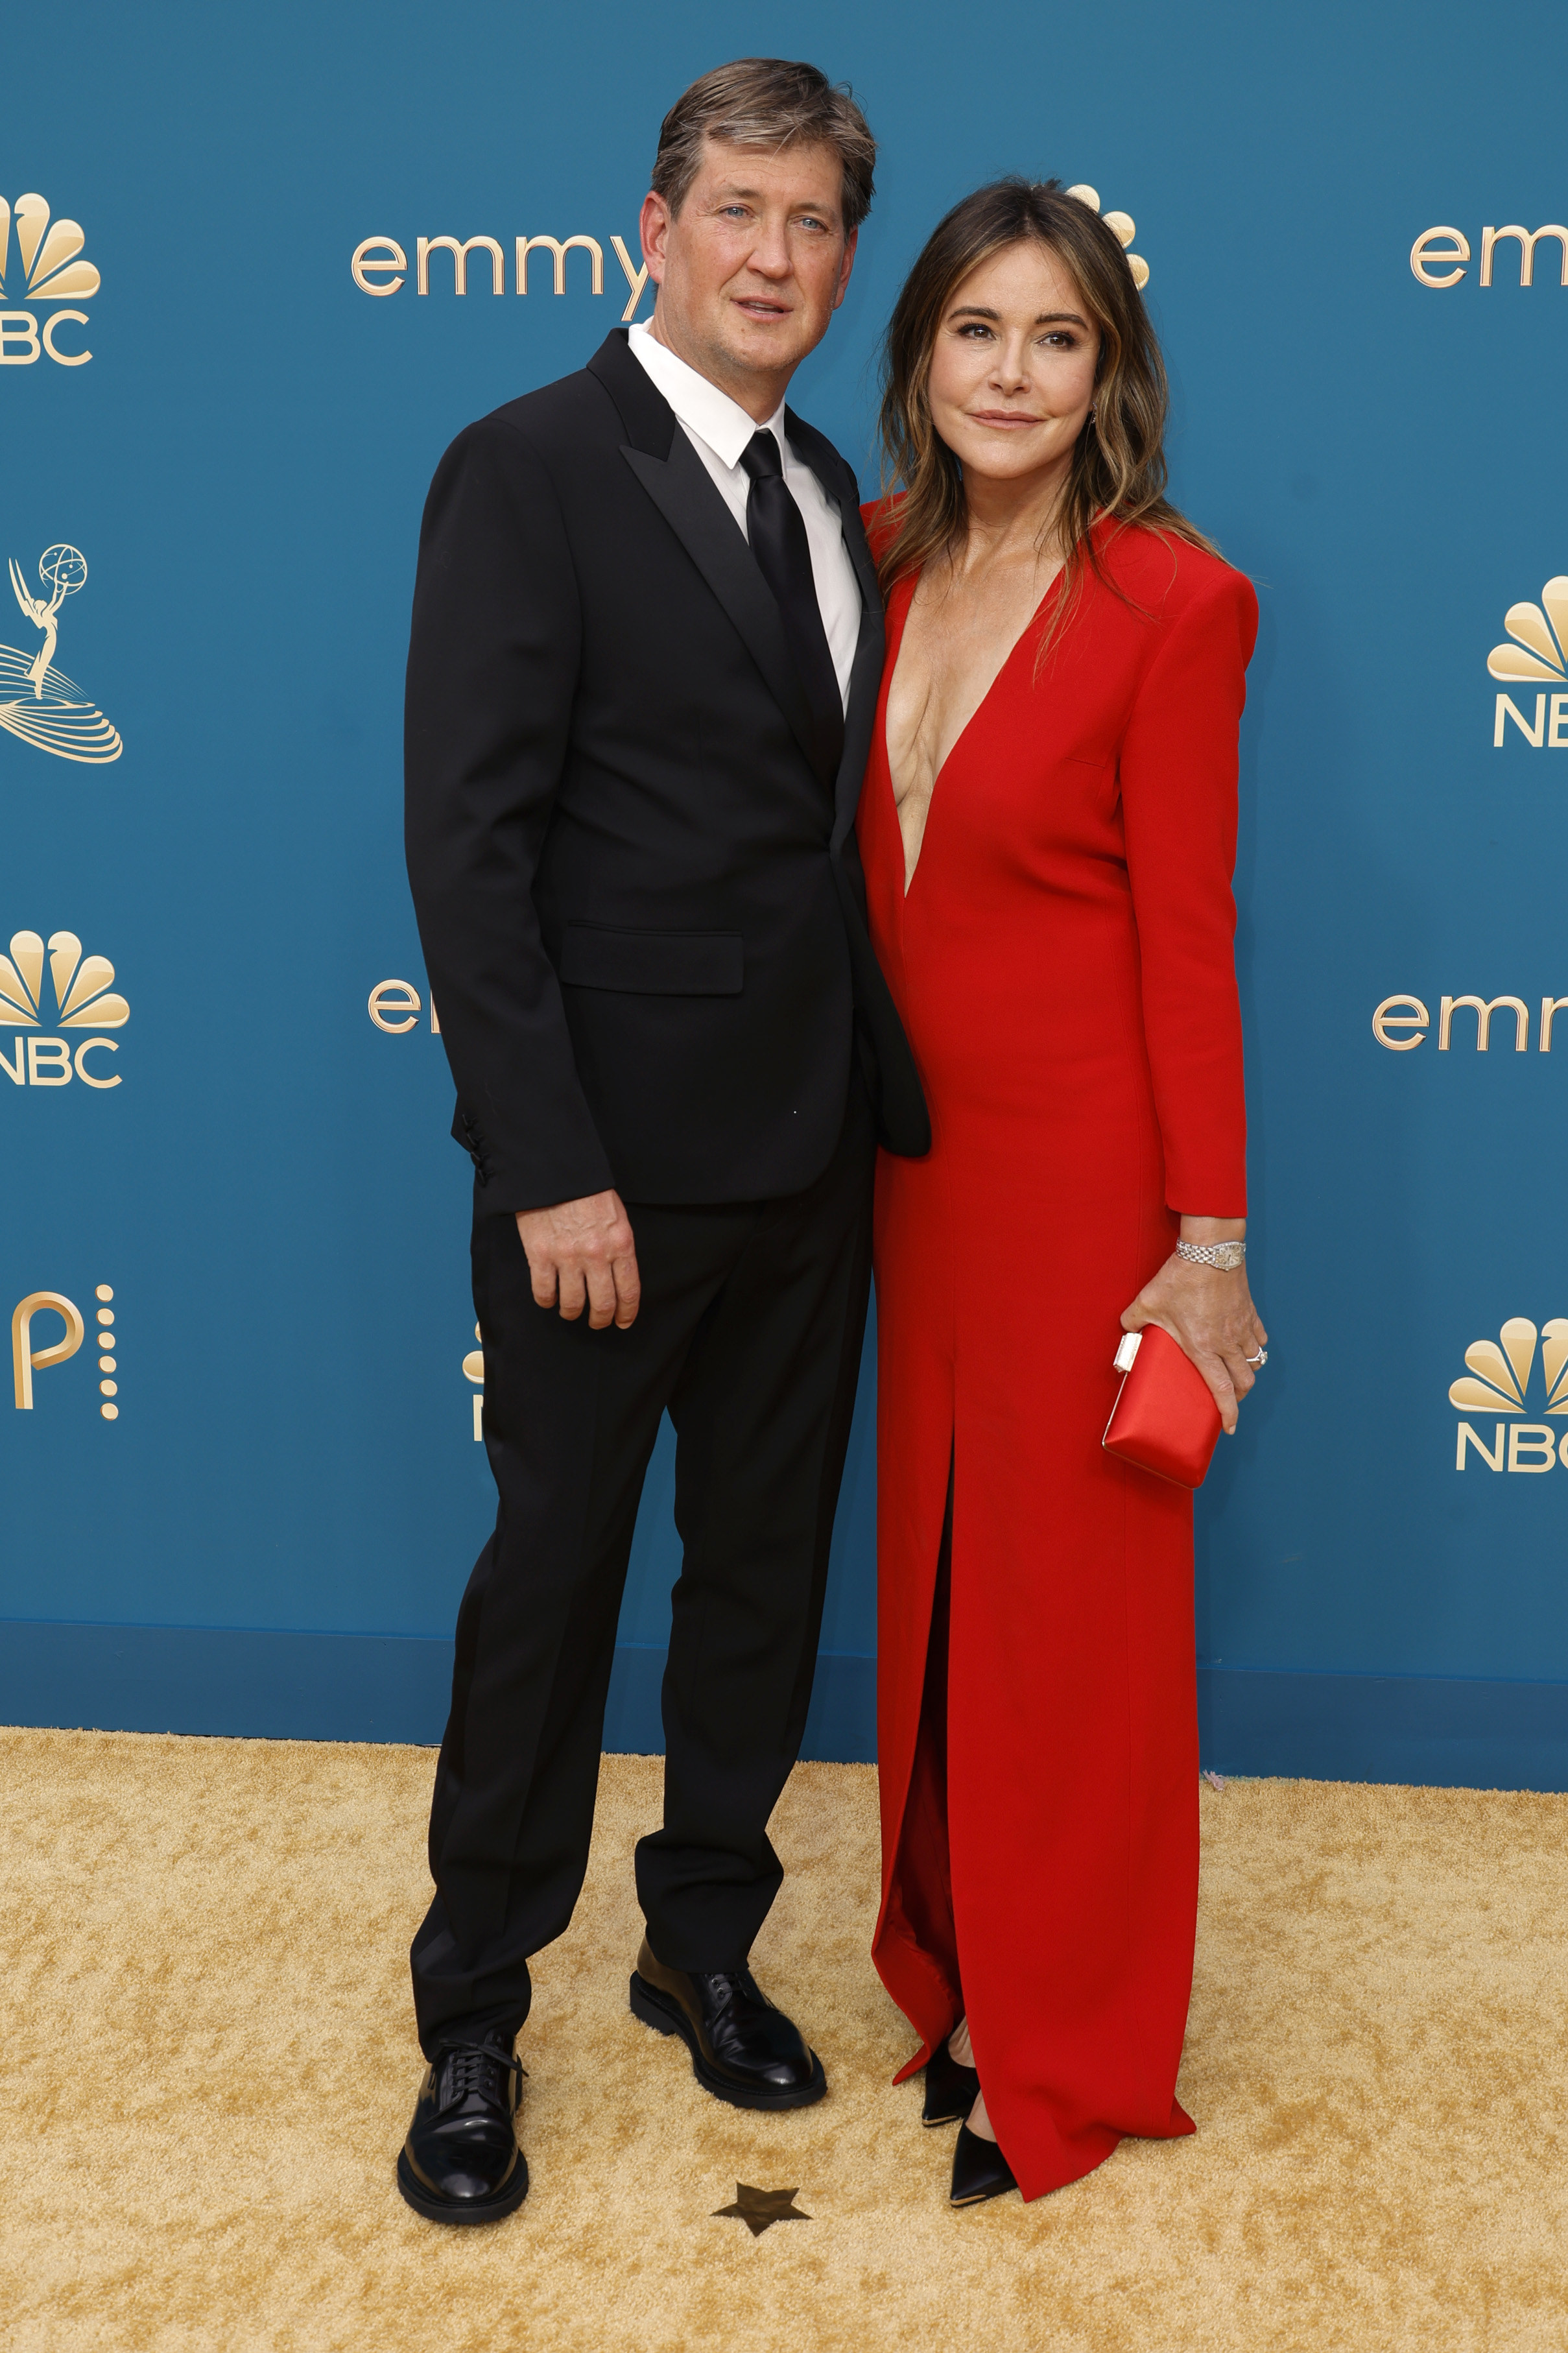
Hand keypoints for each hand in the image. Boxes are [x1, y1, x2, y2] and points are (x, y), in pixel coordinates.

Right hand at [515, 1190, 639, 1329]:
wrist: (555, 1171)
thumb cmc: (588, 1191)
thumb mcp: (617, 1216)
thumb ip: (619, 1246)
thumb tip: (618, 1274)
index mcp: (620, 1244)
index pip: (628, 1291)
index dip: (626, 1313)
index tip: (623, 1321)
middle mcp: (596, 1255)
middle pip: (602, 1303)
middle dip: (601, 1319)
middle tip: (597, 1322)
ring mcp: (567, 1257)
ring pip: (572, 1304)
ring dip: (572, 1313)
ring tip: (571, 1311)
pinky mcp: (540, 1255)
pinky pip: (544, 1292)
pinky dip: (547, 1301)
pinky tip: (549, 1299)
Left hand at [1120, 1253, 1266, 1435]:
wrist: (1209, 1251)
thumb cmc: (1179, 1278)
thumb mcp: (1146, 1302)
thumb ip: (1132, 1321)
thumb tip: (1125, 1330)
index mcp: (1203, 1347)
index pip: (1221, 1389)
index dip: (1228, 1412)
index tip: (1229, 1426)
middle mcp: (1227, 1342)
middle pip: (1244, 1381)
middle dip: (1238, 1396)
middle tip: (1228, 1399)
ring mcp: (1242, 1327)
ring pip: (1255, 1361)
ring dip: (1247, 1372)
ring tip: (1236, 1374)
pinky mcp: (1250, 1312)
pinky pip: (1260, 1338)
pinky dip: (1255, 1347)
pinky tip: (1246, 1345)